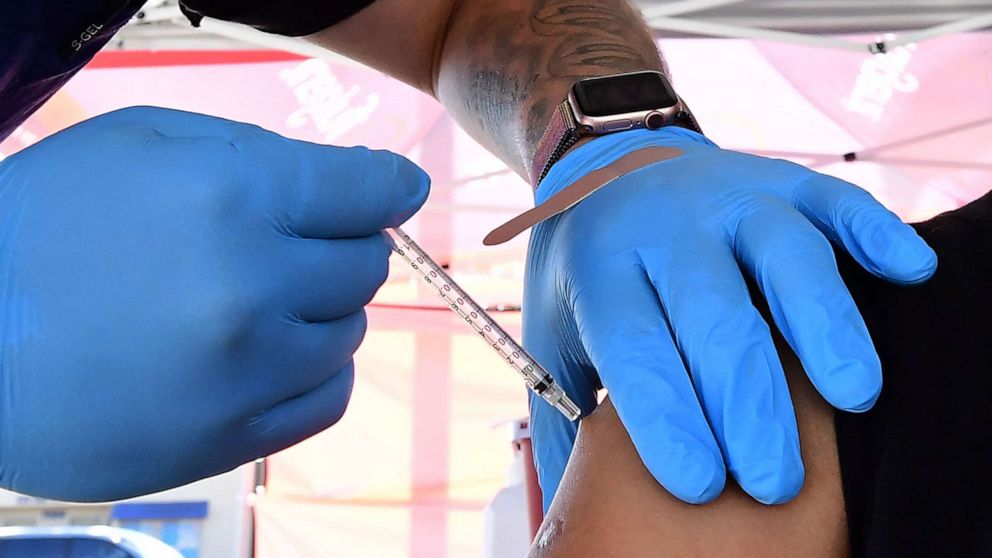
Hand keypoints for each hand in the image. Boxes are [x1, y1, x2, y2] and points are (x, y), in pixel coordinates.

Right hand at [0, 107, 428, 500]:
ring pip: (352, 330)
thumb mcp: (141, 145)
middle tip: (287, 244)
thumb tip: (368, 184)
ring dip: (321, 308)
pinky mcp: (232, 440)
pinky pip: (330, 397)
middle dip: (339, 245)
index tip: (396, 187)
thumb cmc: (48, 225)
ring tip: (256, 300)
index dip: (387, 185)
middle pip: (366, 264)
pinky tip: (270, 352)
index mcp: (231, 197)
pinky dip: (316, 368)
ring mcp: (246, 373)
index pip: (367, 191)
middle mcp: (251, 287)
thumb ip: (257, 153)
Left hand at [526, 127, 935, 508]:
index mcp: (601, 268)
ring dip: (825, 324)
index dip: (667, 414)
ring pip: (786, 256)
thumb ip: (564, 412)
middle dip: (749, 402)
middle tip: (775, 479)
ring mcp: (728, 198)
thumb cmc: (588, 274)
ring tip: (854, 395)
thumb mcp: (551, 331)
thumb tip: (585, 504)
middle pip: (716, 315)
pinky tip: (909, 271)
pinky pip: (835, 201)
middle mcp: (666, 228)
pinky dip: (874, 232)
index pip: (634, 344)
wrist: (609, 166)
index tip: (700, 482)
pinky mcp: (781, 180)